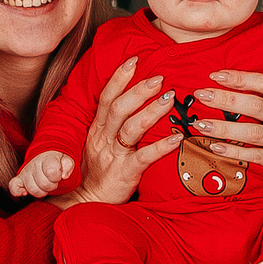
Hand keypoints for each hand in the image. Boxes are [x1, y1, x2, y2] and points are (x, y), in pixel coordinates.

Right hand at [9, 152, 73, 197]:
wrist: (45, 156)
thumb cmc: (57, 161)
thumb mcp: (67, 160)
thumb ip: (68, 165)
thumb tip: (64, 175)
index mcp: (47, 159)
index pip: (51, 172)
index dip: (57, 177)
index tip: (59, 175)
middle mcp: (34, 164)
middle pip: (43, 184)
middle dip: (51, 186)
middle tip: (53, 182)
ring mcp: (26, 172)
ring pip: (32, 189)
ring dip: (41, 191)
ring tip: (44, 186)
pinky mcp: (19, 179)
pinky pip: (13, 187)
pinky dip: (18, 192)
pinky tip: (26, 192)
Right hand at [57, 55, 184, 206]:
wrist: (85, 203)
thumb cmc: (97, 172)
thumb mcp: (99, 144)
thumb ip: (113, 124)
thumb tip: (132, 103)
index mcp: (97, 129)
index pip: (107, 98)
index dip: (119, 78)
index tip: (134, 60)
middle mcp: (104, 138)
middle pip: (119, 109)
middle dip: (138, 91)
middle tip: (159, 78)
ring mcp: (114, 156)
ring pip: (131, 129)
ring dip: (151, 112)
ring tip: (170, 99)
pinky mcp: (124, 173)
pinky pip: (144, 157)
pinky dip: (160, 146)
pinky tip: (177, 137)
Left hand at [188, 71, 262, 177]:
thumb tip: (231, 85)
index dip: (238, 78)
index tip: (215, 75)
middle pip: (254, 105)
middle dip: (225, 99)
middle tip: (201, 94)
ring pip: (251, 131)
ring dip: (223, 127)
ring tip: (201, 124)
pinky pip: (254, 155)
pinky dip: (233, 151)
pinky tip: (215, 146)